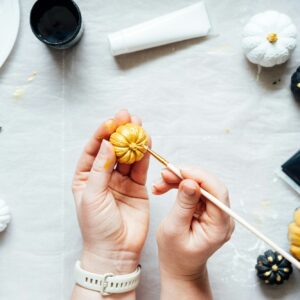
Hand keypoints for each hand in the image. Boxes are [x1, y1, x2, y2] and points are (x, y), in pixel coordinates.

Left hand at [72, 110, 150, 275]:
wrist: (116, 250)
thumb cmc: (97, 227)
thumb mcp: (92, 196)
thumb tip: (108, 145)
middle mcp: (104, 176)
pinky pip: (140, 167)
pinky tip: (147, 142)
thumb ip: (101, 170)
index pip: (93, 150)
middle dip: (119, 132)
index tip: (111, 122)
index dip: (102, 134)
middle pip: (112, 149)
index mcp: (86, 177)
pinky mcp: (137, 186)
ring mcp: (121, 181)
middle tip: (127, 116)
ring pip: (128, 155)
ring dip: (134, 140)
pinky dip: (144, 155)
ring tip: (139, 124)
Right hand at [153, 167, 233, 298]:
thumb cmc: (175, 254)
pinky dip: (180, 185)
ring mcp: (215, 212)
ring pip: (200, 184)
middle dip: (186, 175)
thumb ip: (184, 205)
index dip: (199, 177)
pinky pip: (195, 190)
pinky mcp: (207, 209)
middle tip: (164, 174)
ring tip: (161, 181)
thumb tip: (190, 181)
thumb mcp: (174, 229)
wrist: (179, 266)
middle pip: (209, 185)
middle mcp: (222, 217)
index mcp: (220, 226)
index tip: (178, 171)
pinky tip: (166, 186)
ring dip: (179, 179)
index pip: (217, 192)